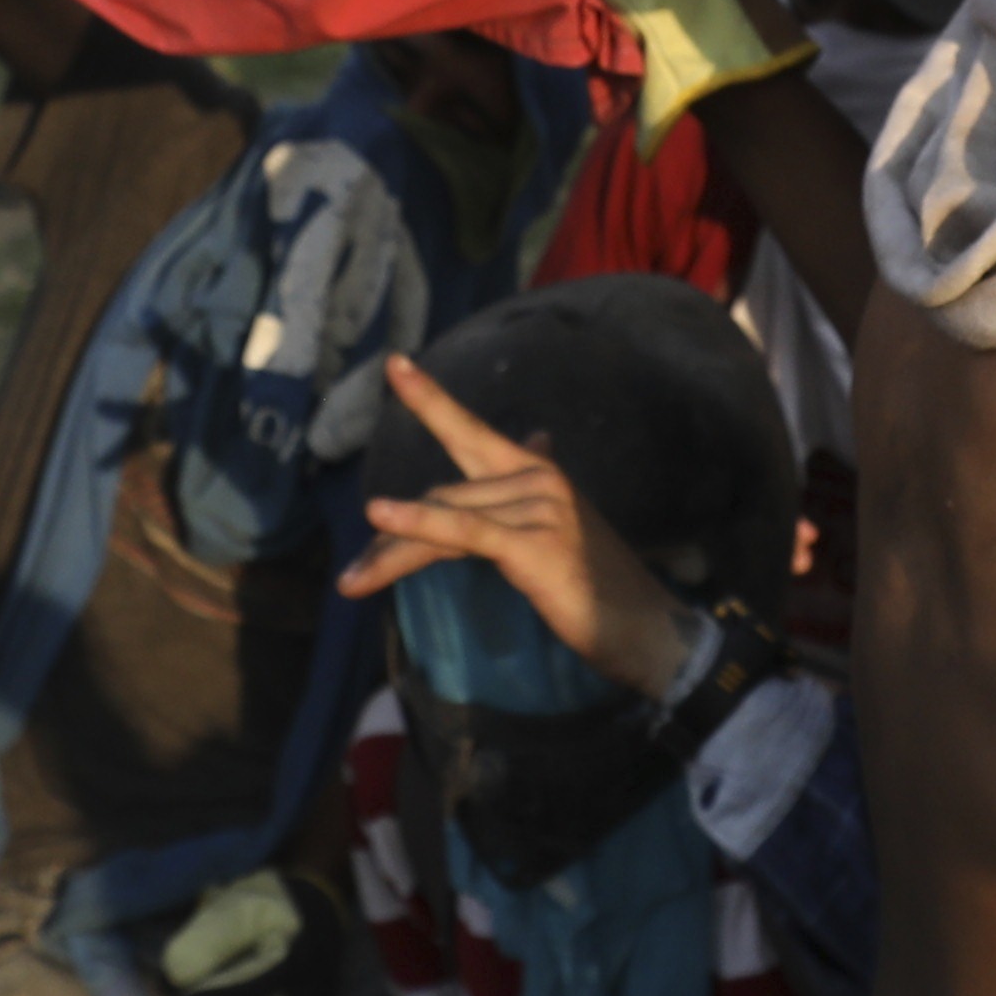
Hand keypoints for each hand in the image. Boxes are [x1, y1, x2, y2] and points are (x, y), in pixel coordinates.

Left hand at [340, 356, 690, 693]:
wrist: (645, 630)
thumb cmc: (597, 585)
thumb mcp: (558, 528)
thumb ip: (528, 489)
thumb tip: (534, 438)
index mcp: (536, 471)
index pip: (471, 429)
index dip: (430, 398)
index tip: (394, 365)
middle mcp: (537, 477)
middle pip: (441, 494)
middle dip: (393, 536)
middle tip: (353, 576)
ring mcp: (538, 507)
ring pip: (443, 518)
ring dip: (392, 554)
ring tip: (351, 583)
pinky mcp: (532, 543)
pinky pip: (463, 531)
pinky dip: (419, 523)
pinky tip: (382, 516)